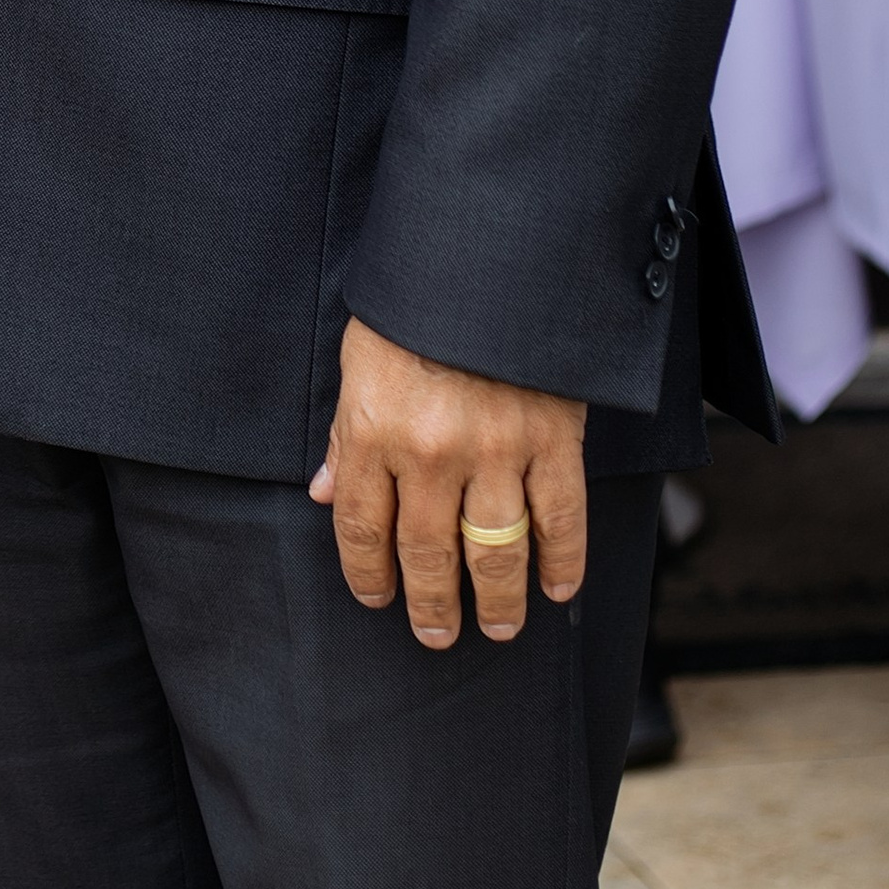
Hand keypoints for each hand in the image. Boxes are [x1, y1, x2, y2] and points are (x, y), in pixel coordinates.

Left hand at [309, 316, 586, 645]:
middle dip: (430, 604)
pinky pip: (560, 519)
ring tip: (496, 628)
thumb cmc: (415, 302)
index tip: (375, 597)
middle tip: (435, 635)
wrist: (488, 253)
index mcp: (374, 430)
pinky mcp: (551, 440)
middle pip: (426, 554)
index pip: (361, 525)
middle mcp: (431, 453)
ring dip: (495, 601)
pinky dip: (562, 562)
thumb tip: (326, 491)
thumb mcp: (360, 355)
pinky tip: (556, 588)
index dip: (367, 572)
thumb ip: (344, 430)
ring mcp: (495, 451)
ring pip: (494, 553)